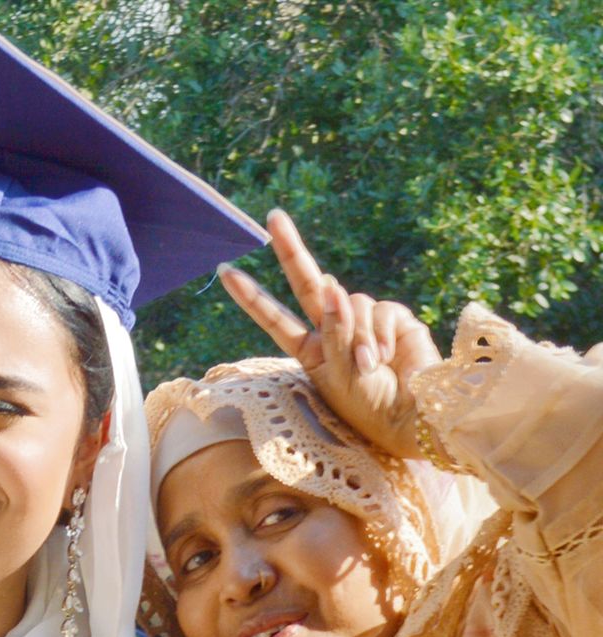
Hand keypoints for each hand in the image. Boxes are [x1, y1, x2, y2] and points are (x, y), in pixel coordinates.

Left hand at [218, 209, 440, 458]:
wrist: (412, 418)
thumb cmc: (368, 406)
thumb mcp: (338, 374)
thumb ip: (334, 331)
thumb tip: (330, 285)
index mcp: (310, 350)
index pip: (273, 317)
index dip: (250, 295)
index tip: (225, 271)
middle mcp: (333, 331)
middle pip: (307, 284)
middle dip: (291, 249)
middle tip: (274, 216)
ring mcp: (363, 322)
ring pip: (351, 301)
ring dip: (358, 333)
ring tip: (370, 366)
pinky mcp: (394, 319)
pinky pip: (381, 310)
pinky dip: (381, 333)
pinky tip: (388, 357)